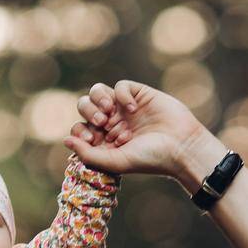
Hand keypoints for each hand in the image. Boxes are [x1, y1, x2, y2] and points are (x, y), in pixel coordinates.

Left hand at [65, 81, 217, 185]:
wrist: (181, 146)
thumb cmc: (151, 158)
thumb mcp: (117, 161)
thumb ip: (89, 154)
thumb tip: (65, 139)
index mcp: (105, 141)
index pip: (80, 128)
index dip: (81, 130)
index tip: (92, 138)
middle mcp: (113, 123)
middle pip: (85, 107)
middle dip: (89, 113)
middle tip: (103, 124)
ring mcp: (124, 107)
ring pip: (98, 92)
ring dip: (98, 100)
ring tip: (111, 113)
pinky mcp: (138, 93)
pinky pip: (119, 86)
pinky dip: (122, 95)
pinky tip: (133, 109)